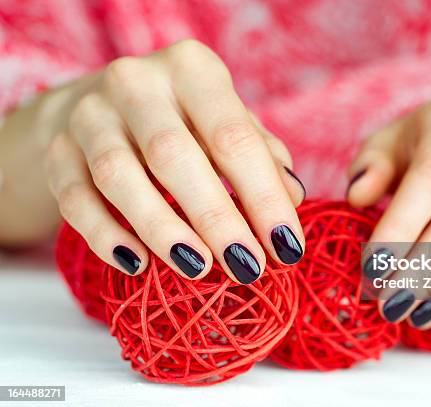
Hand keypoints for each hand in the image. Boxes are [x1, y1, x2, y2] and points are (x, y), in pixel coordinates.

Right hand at [44, 39, 305, 282]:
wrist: (105, 106)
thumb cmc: (185, 120)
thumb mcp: (228, 123)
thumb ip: (262, 156)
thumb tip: (292, 198)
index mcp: (191, 68)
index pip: (233, 137)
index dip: (263, 196)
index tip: (287, 248)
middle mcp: (136, 82)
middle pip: (174, 155)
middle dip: (216, 218)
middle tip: (247, 267)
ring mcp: (89, 115)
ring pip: (119, 176)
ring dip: (161, 229)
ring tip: (198, 269)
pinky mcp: (58, 150)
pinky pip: (75, 199)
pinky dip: (105, 235)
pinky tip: (136, 264)